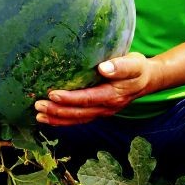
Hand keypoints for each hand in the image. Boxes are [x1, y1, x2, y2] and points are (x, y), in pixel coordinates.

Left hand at [34, 52, 155, 125]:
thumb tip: (104, 68)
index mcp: (113, 95)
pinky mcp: (98, 111)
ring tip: (38, 115)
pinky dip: (64, 121)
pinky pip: (79, 119)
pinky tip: (50, 118)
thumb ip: (120, 66)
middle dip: (57, 111)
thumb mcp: (134, 63)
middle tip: (37, 105)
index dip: (69, 99)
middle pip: (79, 113)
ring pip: (77, 119)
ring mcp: (102, 111)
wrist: (147, 80)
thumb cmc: (138, 68)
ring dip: (57, 118)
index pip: (87, 99)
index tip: (52, 94)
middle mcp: (106, 107)